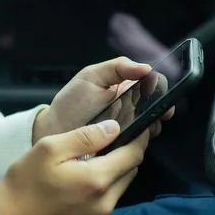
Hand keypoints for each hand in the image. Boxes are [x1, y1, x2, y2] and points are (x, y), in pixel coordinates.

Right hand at [0, 120, 150, 214]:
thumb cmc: (24, 182)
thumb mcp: (50, 148)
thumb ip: (86, 136)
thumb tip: (114, 128)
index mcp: (97, 180)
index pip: (133, 155)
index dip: (139, 138)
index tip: (141, 126)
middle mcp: (105, 204)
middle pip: (129, 172)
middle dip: (126, 154)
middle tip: (113, 140)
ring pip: (119, 189)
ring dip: (113, 173)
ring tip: (93, 160)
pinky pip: (107, 204)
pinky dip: (102, 190)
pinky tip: (81, 183)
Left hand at [32, 57, 170, 145]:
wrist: (54, 131)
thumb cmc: (71, 102)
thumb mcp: (91, 76)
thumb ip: (118, 67)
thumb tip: (146, 67)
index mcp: (126, 87)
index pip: (154, 85)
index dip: (161, 88)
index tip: (160, 93)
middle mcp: (132, 108)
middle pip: (158, 107)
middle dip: (161, 110)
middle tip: (155, 113)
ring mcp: (129, 129)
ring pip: (152, 128)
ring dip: (151, 127)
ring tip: (141, 127)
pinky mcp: (124, 148)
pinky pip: (140, 146)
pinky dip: (141, 144)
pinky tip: (134, 140)